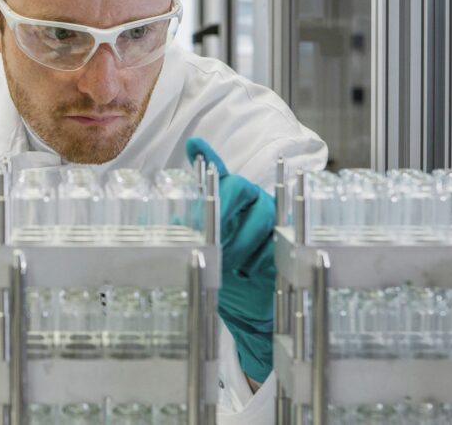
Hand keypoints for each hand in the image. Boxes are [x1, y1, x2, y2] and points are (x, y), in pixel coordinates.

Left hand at [186, 137, 274, 384]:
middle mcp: (248, 202)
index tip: (194, 145)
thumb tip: (163, 218)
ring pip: (261, 215)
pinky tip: (247, 271)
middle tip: (209, 236)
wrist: (242, 306)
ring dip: (240, 242)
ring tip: (226, 263)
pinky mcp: (288, 241)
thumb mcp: (198, 251)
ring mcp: (271, 219)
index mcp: (225, 201)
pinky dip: (259, 259)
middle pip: (239, 187)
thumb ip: (185, 231)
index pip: (216, 173)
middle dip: (222, 208)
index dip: (207, 157)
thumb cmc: (218, 273)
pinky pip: (277, 241)